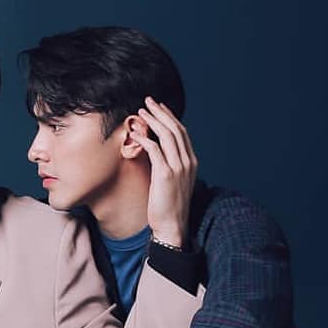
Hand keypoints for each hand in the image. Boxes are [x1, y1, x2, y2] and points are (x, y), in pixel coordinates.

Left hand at [129, 96, 197, 246]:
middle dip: (161, 112)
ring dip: (153, 120)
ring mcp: (178, 167)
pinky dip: (146, 138)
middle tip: (148, 101)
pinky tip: (137, 132)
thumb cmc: (169, 206)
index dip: (170, 117)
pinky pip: (155, 149)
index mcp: (191, 161)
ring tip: (141, 111)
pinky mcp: (166, 174)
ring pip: (167, 135)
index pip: (181, 132)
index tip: (159, 107)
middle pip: (175, 129)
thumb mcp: (174, 182)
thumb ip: (170, 166)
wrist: (172, 225)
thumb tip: (158, 154)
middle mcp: (187, 161)